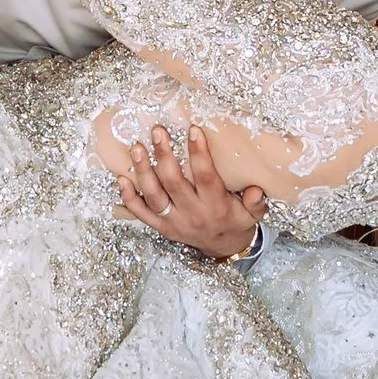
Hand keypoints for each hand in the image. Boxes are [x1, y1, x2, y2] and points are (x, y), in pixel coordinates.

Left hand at [111, 120, 267, 261]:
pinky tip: (121, 179)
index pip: (206, 176)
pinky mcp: (162, 228)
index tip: (192, 129)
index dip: (198, 153)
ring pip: (155, 196)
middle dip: (164, 155)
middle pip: (174, 182)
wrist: (224, 248)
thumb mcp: (253, 214)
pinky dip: (129, 198)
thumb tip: (256, 190)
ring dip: (143, 171)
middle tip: (158, 131)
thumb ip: (256, 201)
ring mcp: (174, 222)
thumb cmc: (237, 222)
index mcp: (215, 206)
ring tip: (137, 148)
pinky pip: (142, 214)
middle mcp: (193, 213)